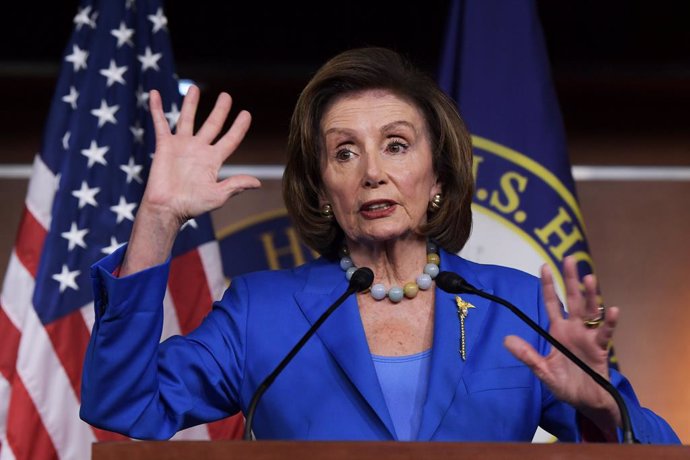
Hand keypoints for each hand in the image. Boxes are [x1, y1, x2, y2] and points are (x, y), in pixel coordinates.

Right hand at [144, 85, 260, 227]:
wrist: (167, 208)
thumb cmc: (192, 206)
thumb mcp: (218, 196)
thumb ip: (236, 185)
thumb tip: (258, 183)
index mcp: (213, 160)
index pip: (230, 139)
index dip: (239, 127)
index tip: (246, 114)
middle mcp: (199, 150)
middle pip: (212, 124)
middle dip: (220, 110)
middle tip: (226, 96)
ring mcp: (181, 146)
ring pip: (187, 119)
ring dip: (190, 104)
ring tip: (193, 88)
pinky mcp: (165, 145)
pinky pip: (160, 123)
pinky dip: (157, 108)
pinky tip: (155, 94)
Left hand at [503, 256, 620, 435]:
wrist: (585, 402)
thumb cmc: (565, 384)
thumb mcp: (542, 370)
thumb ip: (527, 355)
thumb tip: (506, 339)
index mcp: (558, 331)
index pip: (552, 303)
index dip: (549, 286)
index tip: (544, 266)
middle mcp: (574, 329)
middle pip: (573, 299)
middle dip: (571, 280)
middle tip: (570, 259)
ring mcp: (589, 336)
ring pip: (591, 310)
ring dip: (591, 294)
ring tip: (589, 278)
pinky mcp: (601, 349)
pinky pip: (605, 333)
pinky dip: (609, 322)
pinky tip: (612, 310)